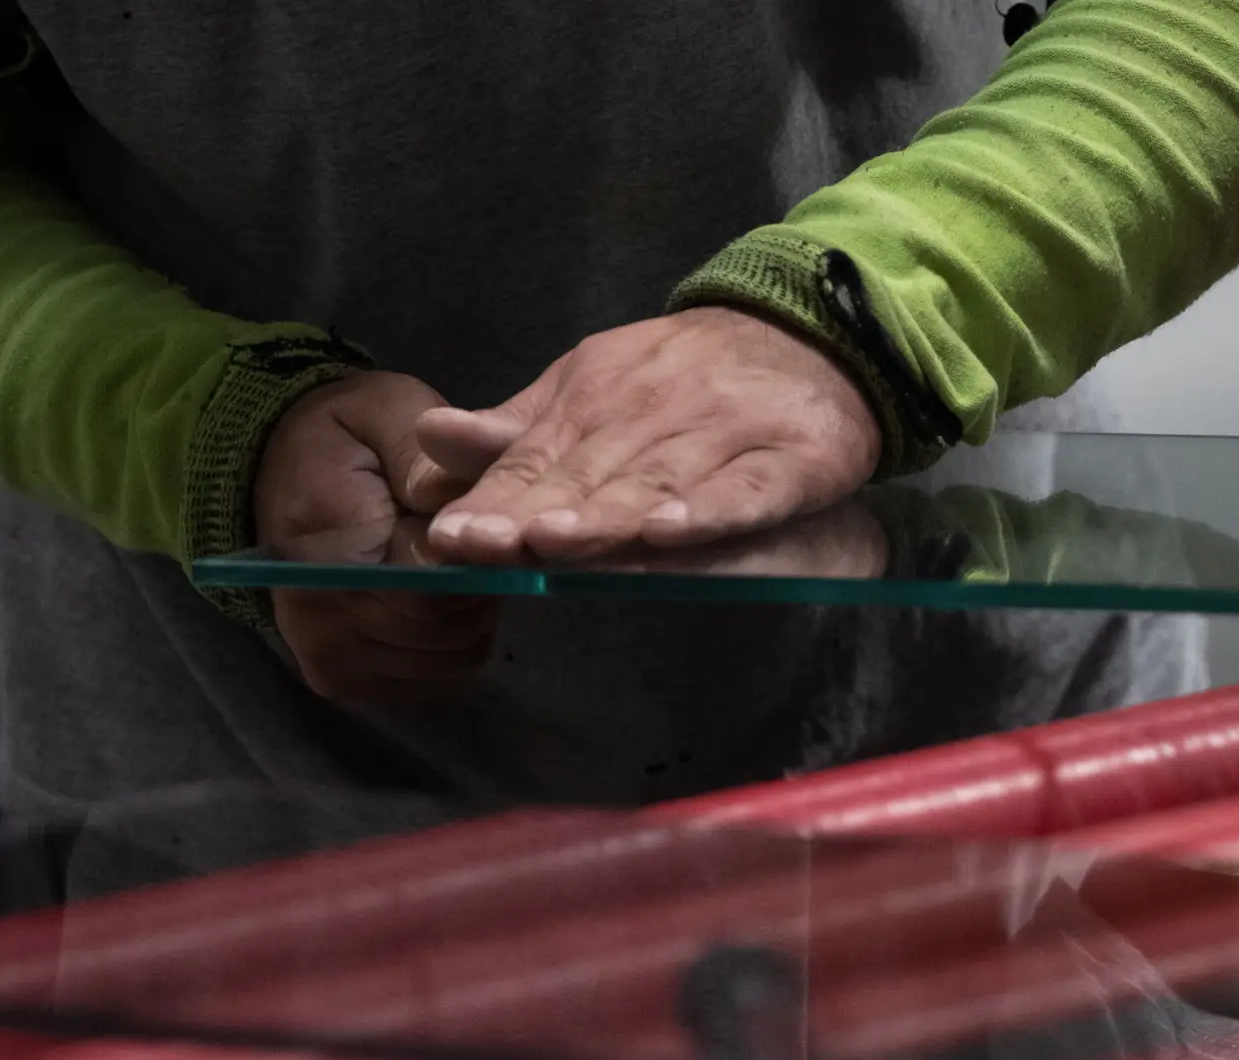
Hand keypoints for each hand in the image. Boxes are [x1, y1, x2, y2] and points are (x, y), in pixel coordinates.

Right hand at [254, 370, 499, 707]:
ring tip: (447, 562)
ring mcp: (327, 656)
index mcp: (324, 532)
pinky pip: (435, 675)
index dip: (476, 557)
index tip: (486, 522)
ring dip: (470, 609)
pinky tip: (433, 596)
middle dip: (479, 581)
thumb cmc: (343, 437)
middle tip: (470, 537)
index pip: (429, 582)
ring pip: (452, 654)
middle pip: (446, 624)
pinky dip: (451, 638)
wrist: (272, 475)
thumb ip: (420, 452)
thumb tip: (447, 499)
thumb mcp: (385, 409)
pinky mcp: (339, 682)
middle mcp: (317, 611)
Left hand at [408, 309, 882, 564]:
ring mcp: (722, 435)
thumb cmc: (682, 379)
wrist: (811, 332)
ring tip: (554, 544)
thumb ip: (516, 434)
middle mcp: (652, 413)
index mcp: (595, 398)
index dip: (494, 501)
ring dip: (605, 515)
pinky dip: (711, 510)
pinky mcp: (790, 459)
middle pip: (587, 477)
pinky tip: (671, 531)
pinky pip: (747, 490)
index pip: (536, 460)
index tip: (449, 538)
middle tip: (482, 548)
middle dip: (533, 514)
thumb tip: (428, 437)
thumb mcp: (589, 388)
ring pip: (656, 482)